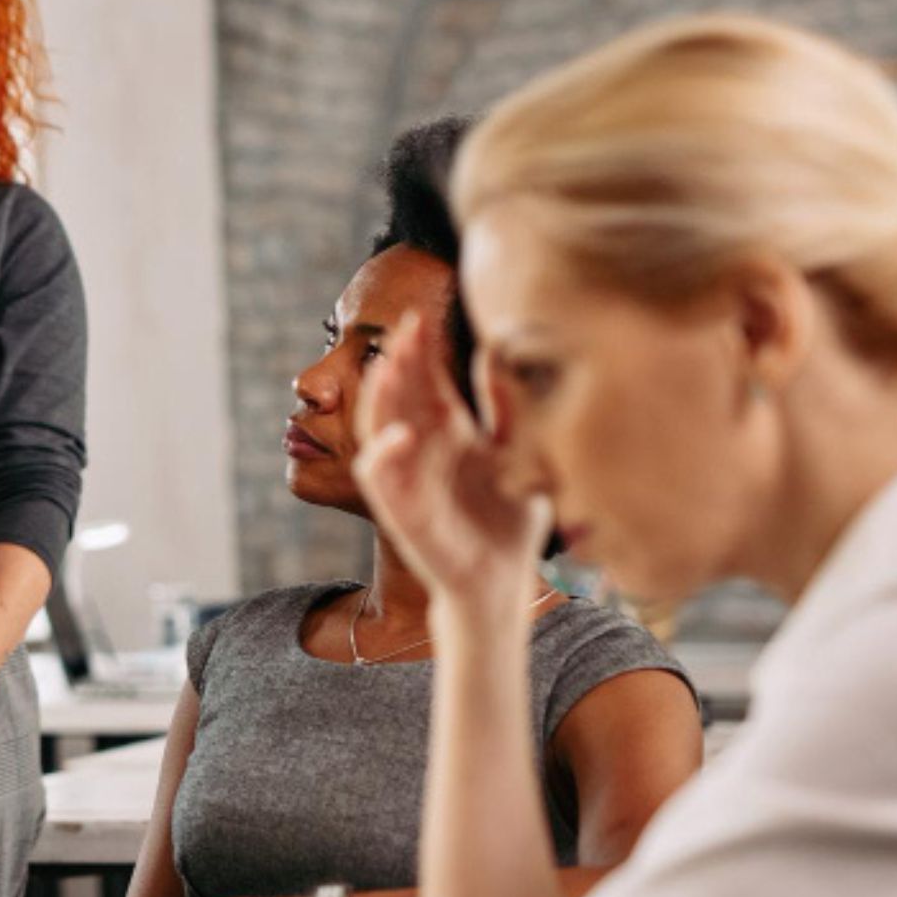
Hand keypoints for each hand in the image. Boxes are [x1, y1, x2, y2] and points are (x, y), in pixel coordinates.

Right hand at [352, 310, 550, 611]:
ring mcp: (406, 477)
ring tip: (388, 366)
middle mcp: (422, 448)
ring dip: (378, 397)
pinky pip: (379, 477)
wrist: (502, 580)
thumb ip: (505, 404)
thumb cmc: (509, 521)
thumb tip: (495, 349)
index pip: (425, 380)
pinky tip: (403, 433)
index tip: (421, 316)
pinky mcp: (401, 509)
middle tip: (405, 328)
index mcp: (449, 431)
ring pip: (379, 426)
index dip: (420, 349)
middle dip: (399, 360)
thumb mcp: (518, 451)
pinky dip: (383, 455)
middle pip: (400, 393)